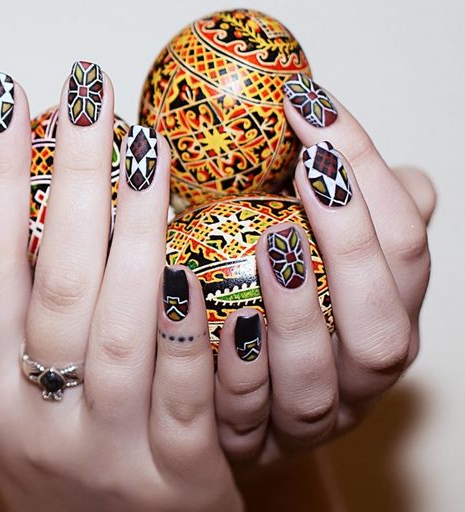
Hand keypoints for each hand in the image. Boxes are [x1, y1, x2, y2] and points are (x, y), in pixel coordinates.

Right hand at [0, 65, 242, 511]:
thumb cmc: (70, 451)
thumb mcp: (27, 389)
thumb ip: (27, 316)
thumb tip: (29, 211)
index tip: (7, 99)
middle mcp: (36, 414)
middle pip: (57, 280)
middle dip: (72, 180)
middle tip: (95, 98)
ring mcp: (108, 448)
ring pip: (120, 331)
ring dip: (136, 236)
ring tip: (152, 153)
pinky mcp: (177, 475)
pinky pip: (186, 397)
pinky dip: (188, 333)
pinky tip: (196, 271)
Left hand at [213, 73, 434, 478]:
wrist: (250, 396)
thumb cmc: (293, 307)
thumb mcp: (335, 259)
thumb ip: (362, 219)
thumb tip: (381, 169)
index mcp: (390, 315)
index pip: (404, 245)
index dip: (367, 174)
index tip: (311, 105)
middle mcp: (363, 373)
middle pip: (381, 322)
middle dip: (352, 240)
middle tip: (309, 166)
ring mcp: (313, 417)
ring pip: (320, 381)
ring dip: (299, 310)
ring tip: (272, 240)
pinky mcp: (258, 443)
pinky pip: (249, 419)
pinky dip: (237, 369)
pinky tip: (217, 313)